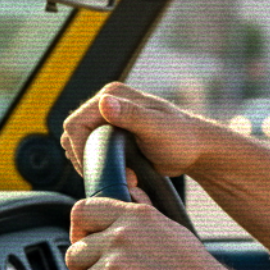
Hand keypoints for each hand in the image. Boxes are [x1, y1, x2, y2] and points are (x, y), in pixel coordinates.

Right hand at [60, 82, 209, 178]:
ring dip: (94, 163)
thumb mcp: (158, 128)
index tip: (98, 168)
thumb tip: (105, 103)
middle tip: (114, 174)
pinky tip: (122, 172)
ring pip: (80, 145)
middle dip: (88, 159)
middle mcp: (108, 103)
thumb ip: (132, 115)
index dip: (80, 150)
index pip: (75, 123)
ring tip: (122, 173)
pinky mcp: (111, 134)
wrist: (196, 149)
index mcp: (114, 95)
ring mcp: (109, 118)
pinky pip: (91, 150)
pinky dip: (100, 164)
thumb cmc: (182, 138)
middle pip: (74, 135)